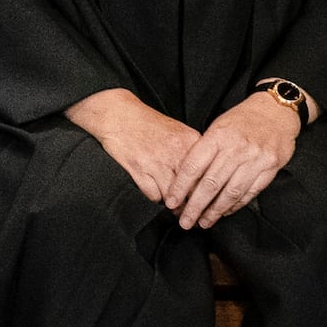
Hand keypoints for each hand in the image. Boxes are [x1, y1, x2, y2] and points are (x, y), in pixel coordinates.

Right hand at [64, 87, 201, 205]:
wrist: (116, 114)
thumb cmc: (146, 123)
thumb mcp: (178, 131)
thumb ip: (193, 151)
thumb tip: (206, 175)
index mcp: (191, 142)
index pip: (209, 175)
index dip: (210, 192)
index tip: (209, 202)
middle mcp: (177, 153)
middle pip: (194, 189)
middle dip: (194, 204)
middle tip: (194, 213)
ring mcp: (157, 162)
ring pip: (175, 197)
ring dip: (175, 206)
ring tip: (176, 209)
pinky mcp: (139, 170)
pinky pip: (154, 196)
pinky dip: (156, 198)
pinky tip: (156, 194)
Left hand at [163, 91, 302, 230]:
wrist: (276, 111)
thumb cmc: (242, 119)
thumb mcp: (217, 126)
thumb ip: (204, 149)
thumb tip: (186, 175)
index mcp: (217, 137)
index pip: (193, 166)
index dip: (180, 187)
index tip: (172, 202)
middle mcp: (236, 149)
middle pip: (210, 184)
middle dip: (195, 206)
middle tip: (185, 221)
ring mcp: (255, 159)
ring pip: (231, 192)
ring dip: (215, 211)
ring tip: (204, 222)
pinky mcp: (270, 168)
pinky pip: (250, 192)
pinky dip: (236, 205)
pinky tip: (225, 212)